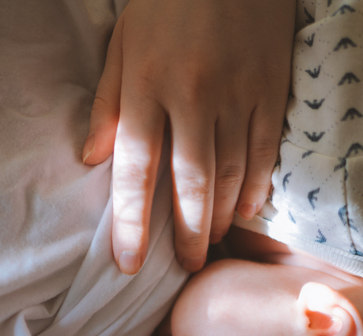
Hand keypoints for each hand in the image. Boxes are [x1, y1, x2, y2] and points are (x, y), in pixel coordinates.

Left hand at [83, 0, 295, 273]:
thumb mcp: (124, 41)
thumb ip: (108, 103)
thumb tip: (91, 160)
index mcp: (147, 85)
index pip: (135, 169)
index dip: (132, 223)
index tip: (129, 263)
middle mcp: (192, 95)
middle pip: (189, 183)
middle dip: (186, 234)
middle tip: (184, 267)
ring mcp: (237, 92)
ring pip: (231, 172)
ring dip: (220, 216)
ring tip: (210, 242)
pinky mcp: (271, 86)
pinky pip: (265, 149)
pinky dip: (256, 186)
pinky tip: (246, 211)